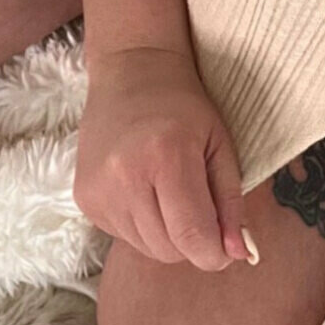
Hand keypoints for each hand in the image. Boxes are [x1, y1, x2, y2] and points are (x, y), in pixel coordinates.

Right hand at [74, 46, 253, 271]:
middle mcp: (126, 176)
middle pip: (170, 250)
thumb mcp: (220, 143)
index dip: (216, 253)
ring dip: (166, 233)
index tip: (227, 247)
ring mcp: (99, 189)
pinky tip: (144, 187)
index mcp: (167, 157)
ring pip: (146, 248)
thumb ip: (231, 201)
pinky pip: (123, 235)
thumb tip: (240, 255)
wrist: (131, 69)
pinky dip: (141, 224)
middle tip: (198, 204)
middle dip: (192, 240)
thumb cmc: (184, 104)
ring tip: (169, 190)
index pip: (193, 237)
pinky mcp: (84, 198)